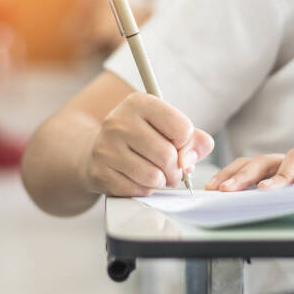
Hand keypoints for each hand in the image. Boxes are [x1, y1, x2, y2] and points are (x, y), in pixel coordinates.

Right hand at [83, 92, 213, 196]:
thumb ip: (194, 140)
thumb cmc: (141, 137)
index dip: (185, 143)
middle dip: (176, 169)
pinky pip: (138, 190)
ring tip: (156, 174)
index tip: (176, 144)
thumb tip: (188, 162)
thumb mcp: (168, 128)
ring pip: (154, 177)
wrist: (101, 149)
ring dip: (161, 181)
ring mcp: (106, 147)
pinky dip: (145, 190)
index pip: (182, 128)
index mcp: (139, 102)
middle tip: (172, 169)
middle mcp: (119, 121)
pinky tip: (137, 179)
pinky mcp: (100, 172)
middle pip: (168, 156)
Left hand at [205, 149, 293, 191]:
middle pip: (263, 160)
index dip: (227, 173)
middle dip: (242, 175)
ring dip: (277, 176)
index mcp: (274, 166)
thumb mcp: (283, 194)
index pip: (246, 164)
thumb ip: (260, 196)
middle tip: (226, 190)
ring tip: (263, 191)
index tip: (211, 187)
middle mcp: (290, 161)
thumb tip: (228, 205)